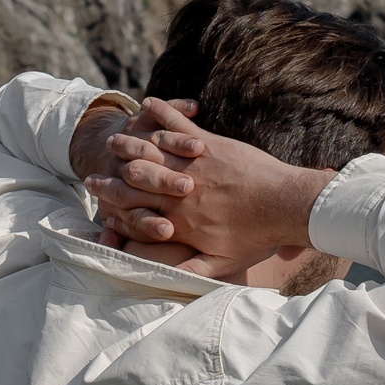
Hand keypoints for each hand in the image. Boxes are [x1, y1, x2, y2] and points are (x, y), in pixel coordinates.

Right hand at [87, 101, 333, 280]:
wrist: (288, 206)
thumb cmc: (259, 236)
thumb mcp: (225, 263)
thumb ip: (192, 271)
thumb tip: (166, 280)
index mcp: (179, 220)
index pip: (136, 210)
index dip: (113, 203)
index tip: (97, 197)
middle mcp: (180, 191)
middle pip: (136, 178)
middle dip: (113, 173)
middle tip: (96, 168)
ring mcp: (193, 164)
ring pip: (152, 151)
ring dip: (131, 142)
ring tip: (115, 138)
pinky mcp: (210, 144)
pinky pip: (179, 125)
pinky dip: (163, 113)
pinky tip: (148, 104)